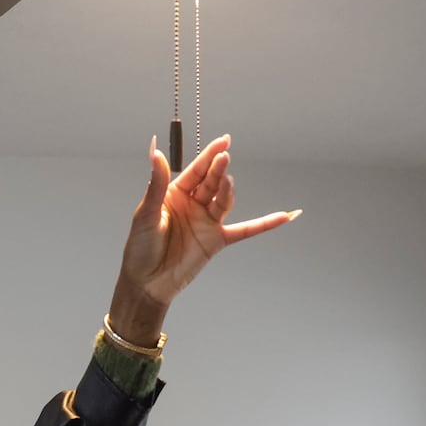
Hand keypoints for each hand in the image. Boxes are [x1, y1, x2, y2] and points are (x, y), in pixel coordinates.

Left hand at [107, 137, 299, 345]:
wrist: (148, 283)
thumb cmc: (140, 248)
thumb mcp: (147, 213)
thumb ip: (155, 182)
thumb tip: (155, 151)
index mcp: (175, 194)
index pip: (196, 170)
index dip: (209, 155)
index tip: (223, 142)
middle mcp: (193, 205)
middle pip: (211, 182)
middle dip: (218, 170)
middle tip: (224, 157)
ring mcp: (207, 222)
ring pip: (224, 201)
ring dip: (228, 191)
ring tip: (228, 182)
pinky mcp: (217, 241)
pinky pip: (245, 230)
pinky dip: (264, 224)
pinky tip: (284, 216)